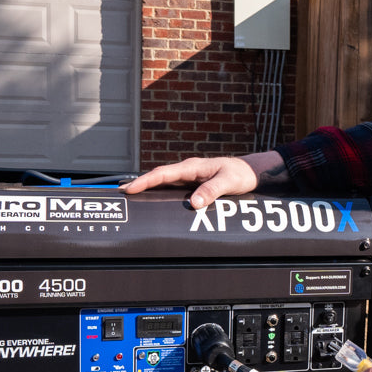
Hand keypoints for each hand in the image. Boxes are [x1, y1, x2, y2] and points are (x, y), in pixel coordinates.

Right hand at [121, 152, 287, 208]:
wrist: (250, 173)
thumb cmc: (240, 174)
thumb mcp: (228, 182)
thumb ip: (212, 191)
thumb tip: (194, 203)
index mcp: (192, 167)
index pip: (163, 173)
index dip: (145, 181)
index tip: (130, 188)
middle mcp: (187, 171)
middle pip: (158, 179)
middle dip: (140, 185)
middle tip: (121, 194)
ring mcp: (189, 179)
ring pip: (164, 185)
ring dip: (149, 190)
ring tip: (131, 200)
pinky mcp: (193, 186)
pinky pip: (173, 191)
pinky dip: (161, 195)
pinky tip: (154, 204)